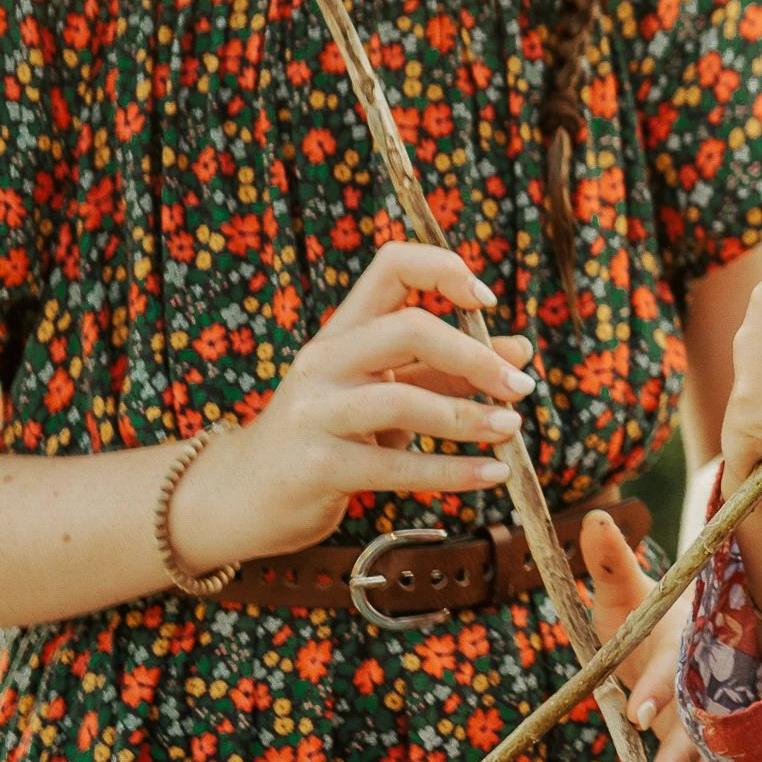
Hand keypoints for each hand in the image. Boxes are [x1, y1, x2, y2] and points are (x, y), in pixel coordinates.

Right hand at [170, 242, 536, 568]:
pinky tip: (491, 475)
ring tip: (511, 430)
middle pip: (407, 329)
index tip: (486, 302)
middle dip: (474, 356)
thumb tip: (520, 352)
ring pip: (401, 401)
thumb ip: (446, 370)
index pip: (392, 265)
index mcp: (343, 329)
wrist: (241, 495)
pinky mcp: (316, 467)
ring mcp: (315, 413)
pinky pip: (395, 466)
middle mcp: (324, 360)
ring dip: (468, 417)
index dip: (444, 270)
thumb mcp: (384, 392)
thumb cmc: (326, 435)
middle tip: (520, 386)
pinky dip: (452, 471)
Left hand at [582, 512, 726, 761]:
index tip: (639, 715)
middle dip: (682, 757)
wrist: (716, 637)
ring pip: (720, 761)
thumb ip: (612, 565)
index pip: (675, 668)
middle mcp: (716, 685)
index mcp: (691, 644)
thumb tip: (593, 518)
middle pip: (702, 724)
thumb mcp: (632, 595)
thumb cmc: (658, 619)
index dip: (659, 692)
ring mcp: (728, 722)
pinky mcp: (732, 755)